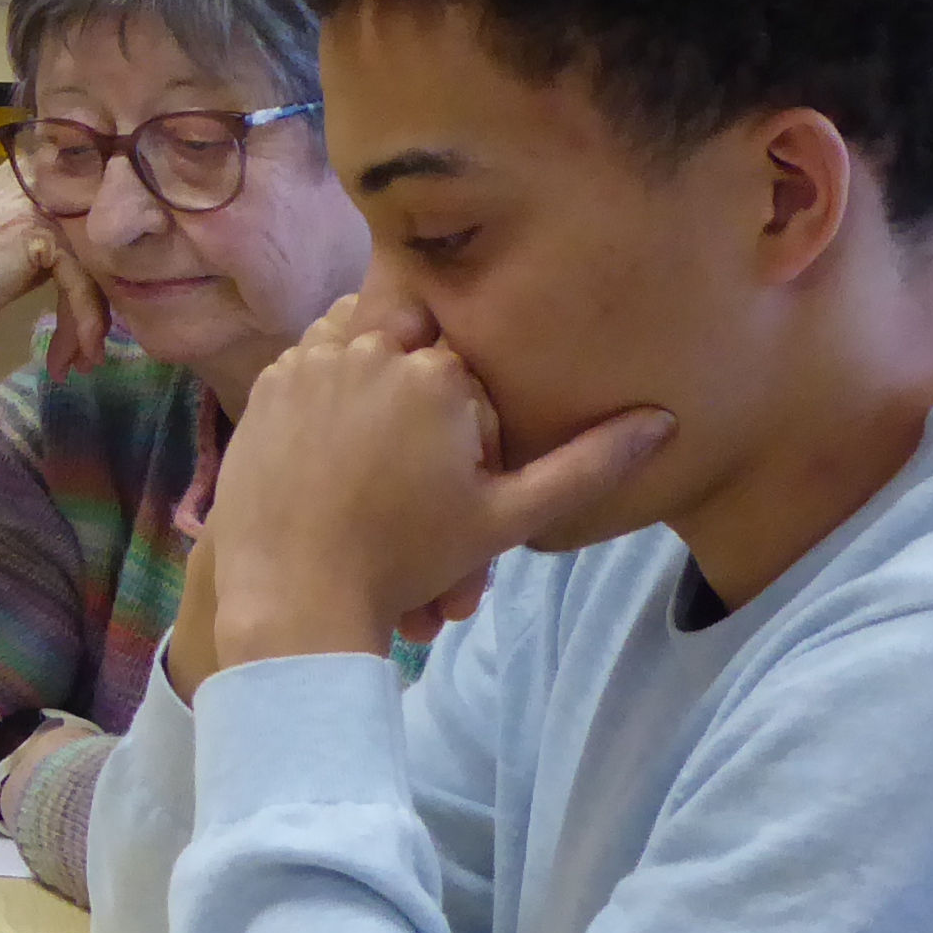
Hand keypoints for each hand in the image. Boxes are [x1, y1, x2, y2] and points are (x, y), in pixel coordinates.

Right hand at [0, 164, 109, 409]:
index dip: (112, 257)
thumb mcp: (17, 241)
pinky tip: (73, 355)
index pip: (97, 206)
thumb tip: (110, 263)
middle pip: (100, 240)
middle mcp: (42, 178)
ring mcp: (42, 204)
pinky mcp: (42, 234)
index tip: (105, 308)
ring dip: (90, 322)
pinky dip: (81, 323)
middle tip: (95, 346)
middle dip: (102, 300)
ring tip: (85, 361)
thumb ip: (58, 235)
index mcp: (34, 171)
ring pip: (94, 265)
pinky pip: (79, 282)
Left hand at [203, 295, 671, 675]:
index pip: (474, 363)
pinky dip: (327, 385)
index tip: (456, 466)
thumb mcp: (506, 519)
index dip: (472, 412)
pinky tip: (332, 440)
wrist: (294, 593)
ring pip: (364, 338)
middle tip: (407, 464)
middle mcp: (375, 349)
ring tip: (376, 447)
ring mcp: (314, 361)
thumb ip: (586, 465)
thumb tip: (663, 422)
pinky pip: (311, 358)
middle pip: (419, 344)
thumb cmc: (406, 561)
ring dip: (375, 374)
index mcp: (440, 373)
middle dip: (420, 390)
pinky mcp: (269, 381)